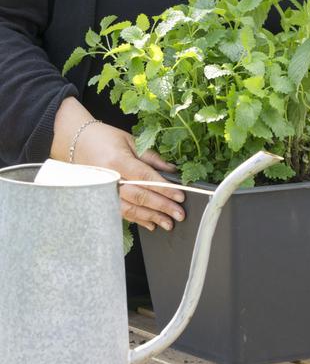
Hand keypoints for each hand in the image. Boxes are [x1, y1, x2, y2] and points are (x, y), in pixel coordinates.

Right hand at [51, 97, 184, 231]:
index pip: (145, 178)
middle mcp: (109, 179)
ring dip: (151, 217)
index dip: (164, 189)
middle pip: (139, 196)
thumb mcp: (130, 141)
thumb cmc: (105, 139)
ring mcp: (103, 191)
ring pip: (130, 209)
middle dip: (162, 207)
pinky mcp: (101, 199)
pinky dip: (137, 219)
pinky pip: (121, 213)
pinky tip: (151, 224)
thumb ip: (152, 158)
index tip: (180, 196)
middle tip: (179, 214)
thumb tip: (173, 171)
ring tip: (168, 224)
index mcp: (117, 161)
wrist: (75, 142)